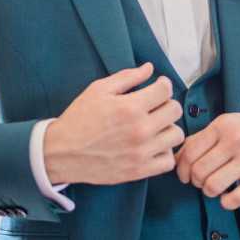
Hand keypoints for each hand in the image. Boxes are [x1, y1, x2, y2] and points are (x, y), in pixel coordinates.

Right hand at [44, 62, 184, 184]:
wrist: (62, 152)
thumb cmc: (79, 119)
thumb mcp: (98, 90)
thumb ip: (127, 77)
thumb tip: (149, 68)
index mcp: (130, 107)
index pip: (166, 90)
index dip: (163, 84)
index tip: (158, 87)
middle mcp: (140, 130)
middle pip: (175, 111)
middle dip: (166, 104)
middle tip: (155, 106)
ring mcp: (142, 152)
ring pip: (176, 135)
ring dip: (168, 128)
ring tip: (155, 127)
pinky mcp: (139, 170)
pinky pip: (168, 161)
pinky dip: (164, 152)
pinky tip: (153, 145)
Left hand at [174, 111, 239, 209]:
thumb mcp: (228, 124)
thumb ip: (202, 138)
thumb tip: (176, 157)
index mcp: (223, 126)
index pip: (190, 151)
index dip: (182, 168)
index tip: (185, 176)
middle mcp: (236, 141)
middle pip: (199, 171)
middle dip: (195, 182)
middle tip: (200, 182)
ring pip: (213, 186)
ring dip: (209, 192)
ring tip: (214, 188)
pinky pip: (236, 198)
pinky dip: (227, 203)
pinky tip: (228, 198)